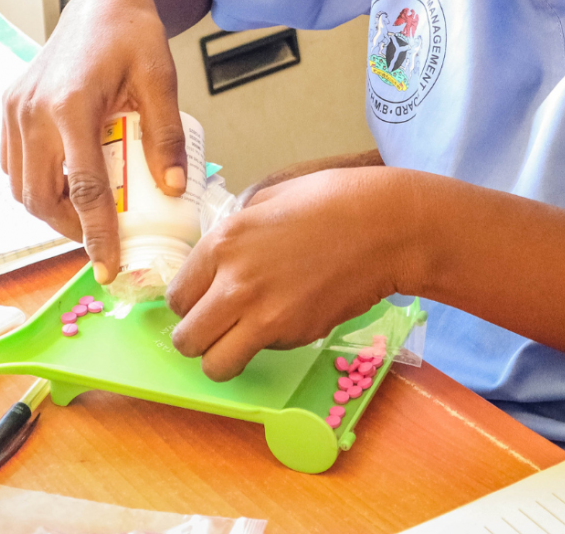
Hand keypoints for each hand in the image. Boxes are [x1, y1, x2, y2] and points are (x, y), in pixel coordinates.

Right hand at [0, 0, 188, 283]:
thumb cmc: (134, 34)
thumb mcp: (161, 80)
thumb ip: (164, 136)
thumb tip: (173, 190)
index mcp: (71, 105)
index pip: (81, 189)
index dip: (96, 234)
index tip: (109, 266)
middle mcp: (33, 110)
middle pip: (42, 196)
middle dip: (70, 230)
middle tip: (103, 246)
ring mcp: (15, 109)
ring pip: (22, 186)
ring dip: (51, 211)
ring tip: (87, 221)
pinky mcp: (9, 106)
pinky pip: (14, 164)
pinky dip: (36, 185)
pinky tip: (66, 187)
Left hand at [167, 167, 420, 380]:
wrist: (388, 227)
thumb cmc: (337, 200)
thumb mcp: (272, 198)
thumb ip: (239, 229)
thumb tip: (223, 255)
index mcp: (225, 241)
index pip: (177, 295)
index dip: (189, 301)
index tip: (204, 301)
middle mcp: (234, 281)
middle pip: (186, 338)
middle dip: (199, 336)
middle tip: (220, 325)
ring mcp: (263, 314)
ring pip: (213, 364)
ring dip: (222, 357)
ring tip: (241, 340)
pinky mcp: (294, 335)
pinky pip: (259, 355)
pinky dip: (264, 349)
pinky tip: (284, 322)